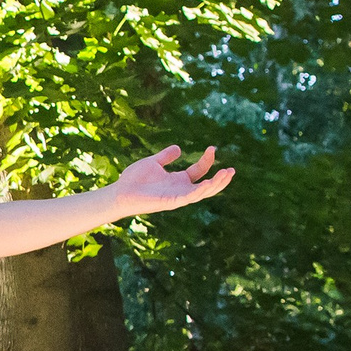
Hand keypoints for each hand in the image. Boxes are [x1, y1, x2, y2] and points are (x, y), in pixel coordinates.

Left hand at [100, 146, 232, 214]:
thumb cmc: (133, 180)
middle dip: (220, 179)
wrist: (119, 192)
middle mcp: (180, 190)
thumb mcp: (153, 162)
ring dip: (216, 185)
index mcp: (177, 181)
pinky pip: (190, 197)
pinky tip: (210, 182)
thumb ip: (166, 156)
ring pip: (202, 193)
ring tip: (228, 174)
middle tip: (232, 169)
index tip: (212, 148)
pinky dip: (201, 190)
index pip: (199, 171)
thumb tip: (179, 148)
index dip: (207, 160)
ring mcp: (177, 197)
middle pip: (206, 185)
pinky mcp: (171, 202)